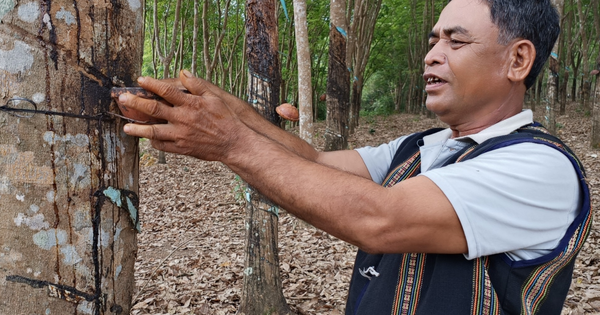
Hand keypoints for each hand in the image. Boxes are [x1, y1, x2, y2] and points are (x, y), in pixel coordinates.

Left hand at [119, 69, 245, 161]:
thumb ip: (197, 85)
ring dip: (138, 128)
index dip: (152, 84)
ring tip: (126, 127)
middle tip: (123, 99)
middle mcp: (183, 119)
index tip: (140, 80)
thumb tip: (183, 73)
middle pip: (154, 109)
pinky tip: (149, 139)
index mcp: (190, 104)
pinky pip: (164, 146)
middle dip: (136, 103)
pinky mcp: (183, 148)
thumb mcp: (214, 97)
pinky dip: (154, 142)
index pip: (166, 91)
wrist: (234, 143)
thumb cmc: (226, 119)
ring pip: (154, 131)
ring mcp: (181, 135)